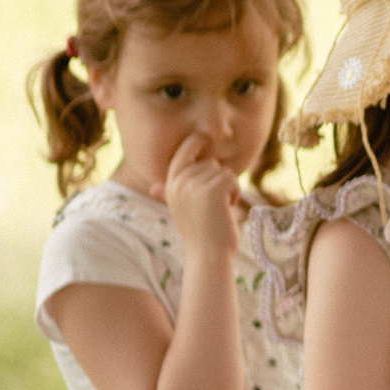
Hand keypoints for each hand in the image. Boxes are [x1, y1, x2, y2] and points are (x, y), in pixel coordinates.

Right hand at [161, 133, 241, 256]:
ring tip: (219, 209)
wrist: (208, 255)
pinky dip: (236, 193)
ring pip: (222, 171)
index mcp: (170, 185)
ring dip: (228, 189)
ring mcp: (195, 185)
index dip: (195, 142)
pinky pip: (232, 179)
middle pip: (209, 163)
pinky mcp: (212, 189)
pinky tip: (228, 209)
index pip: (183, 153)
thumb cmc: (199, 233)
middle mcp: (179, 182)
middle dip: (218, 180)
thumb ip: (170, 193)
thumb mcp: (180, 209)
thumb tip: (153, 186)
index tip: (204, 135)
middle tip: (214, 205)